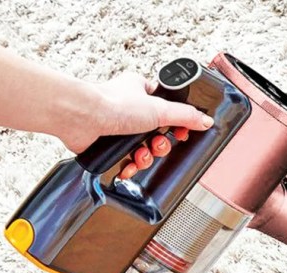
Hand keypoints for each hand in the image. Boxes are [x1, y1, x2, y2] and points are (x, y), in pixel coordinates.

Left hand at [58, 72, 213, 152]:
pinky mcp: (106, 144)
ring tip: (141, 155)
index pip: (166, 108)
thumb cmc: (111, 104)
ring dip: (145, 157)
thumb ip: (185, 115)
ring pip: (142, 148)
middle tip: (157, 144)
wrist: (81, 118)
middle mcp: (129, 108)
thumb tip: (205, 120)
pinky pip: (125, 159)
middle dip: (159, 144)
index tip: (181, 132)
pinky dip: (130, 165)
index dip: (176, 123)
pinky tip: (129, 165)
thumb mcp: (159, 108)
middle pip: (156, 132)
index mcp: (141, 92)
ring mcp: (116, 127)